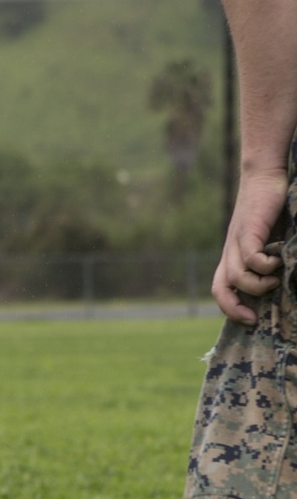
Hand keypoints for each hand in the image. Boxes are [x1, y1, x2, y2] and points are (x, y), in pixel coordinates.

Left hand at [212, 169, 288, 322]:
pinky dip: (264, 265)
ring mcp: (237, 240)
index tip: (248, 321)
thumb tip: (280, 284)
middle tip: (253, 318)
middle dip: (234, 307)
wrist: (264, 177)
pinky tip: (277, 260)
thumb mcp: (268, 240)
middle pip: (221, 286)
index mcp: (232, 255)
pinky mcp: (250, 229)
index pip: (219, 288)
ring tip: (275, 281)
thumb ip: (268, 258)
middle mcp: (230, 250)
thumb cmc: (270, 211)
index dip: (228, 308)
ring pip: (236, 275)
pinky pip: (251, 256)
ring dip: (257, 285)